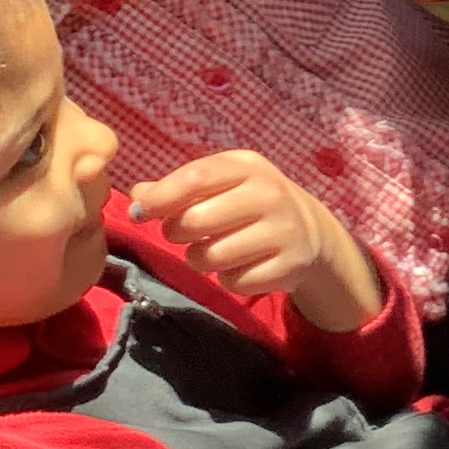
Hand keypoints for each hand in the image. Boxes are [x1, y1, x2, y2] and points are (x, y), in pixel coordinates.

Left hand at [128, 151, 382, 331]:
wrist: (310, 231)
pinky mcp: (289, 266)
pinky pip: (235, 282)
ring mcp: (283, 231)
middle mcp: (269, 194)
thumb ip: (178, 188)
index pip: (195, 179)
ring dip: (200, 260)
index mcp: (248, 166)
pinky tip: (241, 266)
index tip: (140, 212)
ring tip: (213, 251)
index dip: (160, 198)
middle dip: (176, 233)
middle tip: (184, 234)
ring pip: (211, 257)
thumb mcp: (221, 184)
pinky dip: (229, 279)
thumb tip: (138, 197)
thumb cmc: (250, 202)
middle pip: (195, 222)